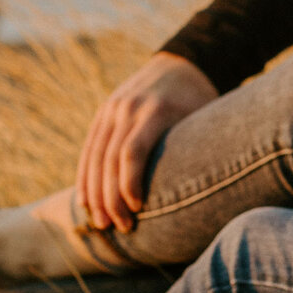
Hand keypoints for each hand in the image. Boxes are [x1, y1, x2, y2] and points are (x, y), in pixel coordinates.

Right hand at [75, 52, 217, 231]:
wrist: (181, 65)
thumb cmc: (201, 102)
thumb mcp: (206, 120)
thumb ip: (199, 150)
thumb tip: (204, 199)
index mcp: (155, 109)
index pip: (132, 151)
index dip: (130, 184)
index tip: (137, 210)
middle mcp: (128, 107)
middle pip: (110, 159)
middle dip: (111, 198)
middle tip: (120, 228)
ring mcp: (112, 108)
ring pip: (95, 156)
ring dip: (94, 194)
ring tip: (101, 224)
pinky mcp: (103, 113)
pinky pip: (89, 149)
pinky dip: (85, 177)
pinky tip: (86, 202)